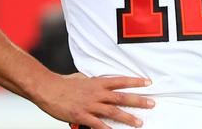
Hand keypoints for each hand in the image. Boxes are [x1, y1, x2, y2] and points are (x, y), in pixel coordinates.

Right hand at [38, 72, 153, 128]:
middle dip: (138, 101)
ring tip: (139, 123)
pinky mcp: (82, 116)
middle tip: (152, 103)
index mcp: (97, 82)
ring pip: (113, 112)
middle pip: (121, 97)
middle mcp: (96, 93)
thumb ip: (94, 82)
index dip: (135, 81)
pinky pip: (97, 124)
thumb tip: (102, 82)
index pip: (121, 81)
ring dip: (127, 118)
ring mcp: (90, 105)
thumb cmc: (64, 83)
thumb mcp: (82, 78)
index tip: (148, 82)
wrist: (48, 89)